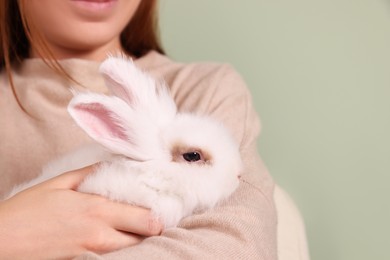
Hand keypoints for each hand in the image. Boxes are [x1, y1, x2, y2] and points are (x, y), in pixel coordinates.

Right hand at [0, 166, 161, 258]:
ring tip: (133, 228)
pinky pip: (115, 259)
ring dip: (138, 240)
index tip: (158, 207)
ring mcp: (95, 255)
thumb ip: (90, 173)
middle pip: (147, 238)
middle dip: (152, 229)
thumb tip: (112, 165)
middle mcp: (101, 236)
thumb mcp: (59, 184)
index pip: (148, 219)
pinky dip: (122, 250)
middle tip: (148, 219)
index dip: (158, 215)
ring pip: (133, 251)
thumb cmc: (26, 212)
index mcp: (98, 211)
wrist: (1, 243)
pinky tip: (116, 240)